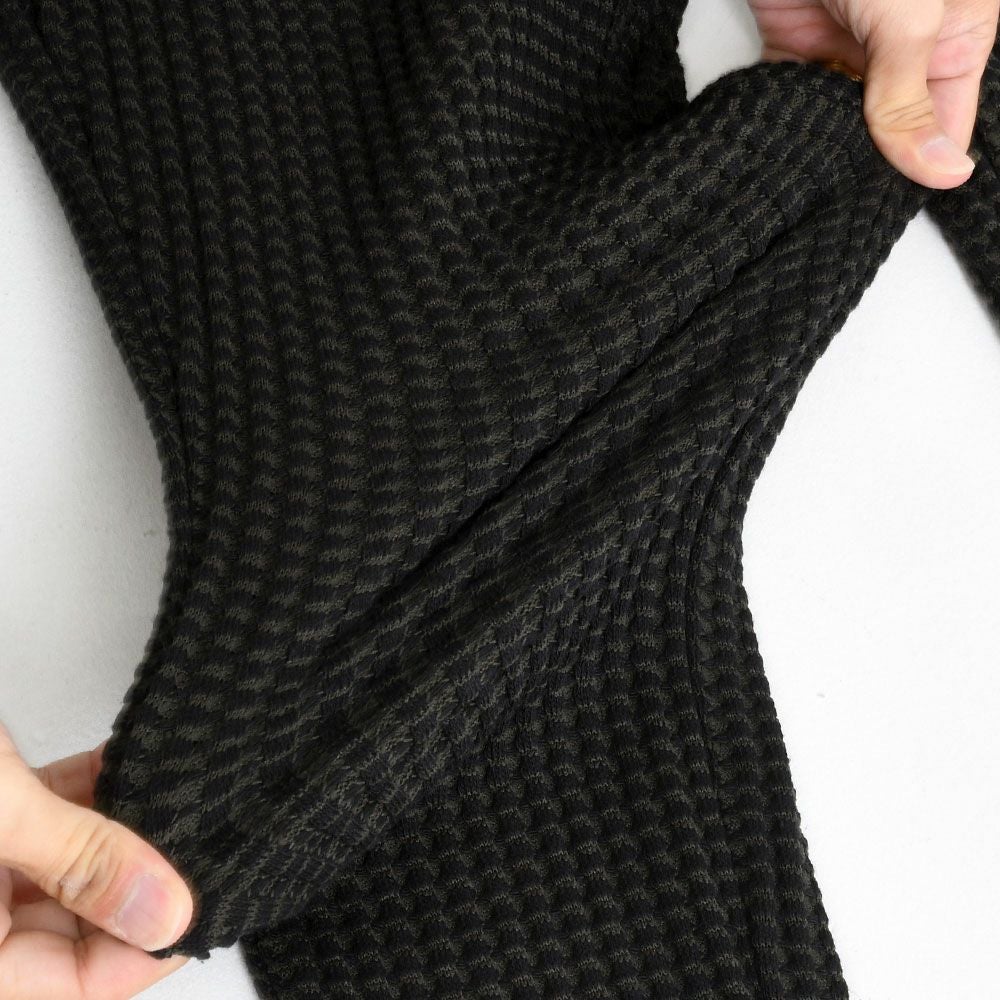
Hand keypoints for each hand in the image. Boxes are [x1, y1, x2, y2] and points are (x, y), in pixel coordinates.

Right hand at [0, 722, 193, 998]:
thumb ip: (79, 864)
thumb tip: (166, 911)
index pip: (75, 984)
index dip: (148, 945)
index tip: (209, 899)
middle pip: (76, 926)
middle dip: (143, 879)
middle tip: (207, 839)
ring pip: (66, 871)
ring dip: (121, 833)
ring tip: (181, 801)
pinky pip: (46, 821)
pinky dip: (87, 796)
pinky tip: (131, 766)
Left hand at [748, 0, 999, 187]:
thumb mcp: (908, 19)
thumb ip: (911, 97)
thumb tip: (944, 171)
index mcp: (954, 38)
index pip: (946, 124)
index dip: (921, 167)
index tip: (886, 204)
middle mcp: (903, 48)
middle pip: (890, 127)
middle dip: (867, 159)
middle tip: (841, 199)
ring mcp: (849, 47)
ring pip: (838, 120)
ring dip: (822, 143)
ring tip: (809, 180)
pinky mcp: (795, 44)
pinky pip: (793, 97)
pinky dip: (784, 119)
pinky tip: (779, 146)